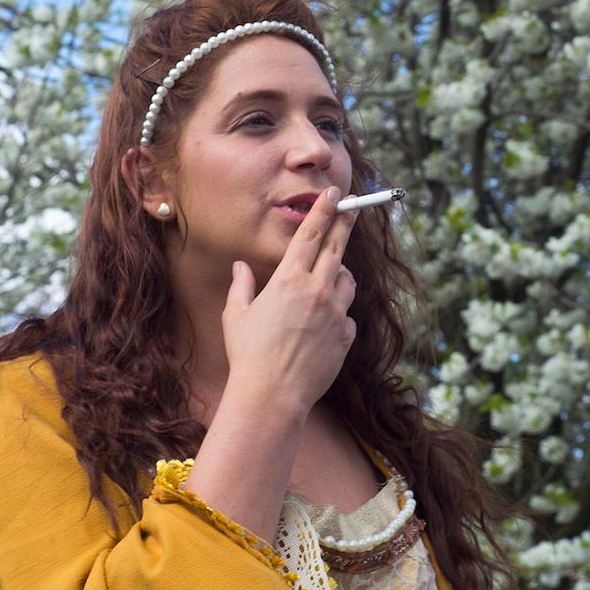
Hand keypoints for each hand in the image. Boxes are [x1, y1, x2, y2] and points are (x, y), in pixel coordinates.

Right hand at [220, 189, 358, 414]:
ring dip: (340, 274)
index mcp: (288, 280)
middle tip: (352, 208)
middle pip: (337, 248)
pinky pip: (347, 315)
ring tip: (327, 280)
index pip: (310, 235)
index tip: (333, 194)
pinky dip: (338, 314)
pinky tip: (321, 326)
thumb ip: (242, 286)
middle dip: (344, 224)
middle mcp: (317, 290)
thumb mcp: (237, 316)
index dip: (323, 211)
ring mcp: (335, 313)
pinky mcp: (346, 335)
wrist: (272, 395)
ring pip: (347, 280)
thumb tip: (241, 266)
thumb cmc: (248, 355)